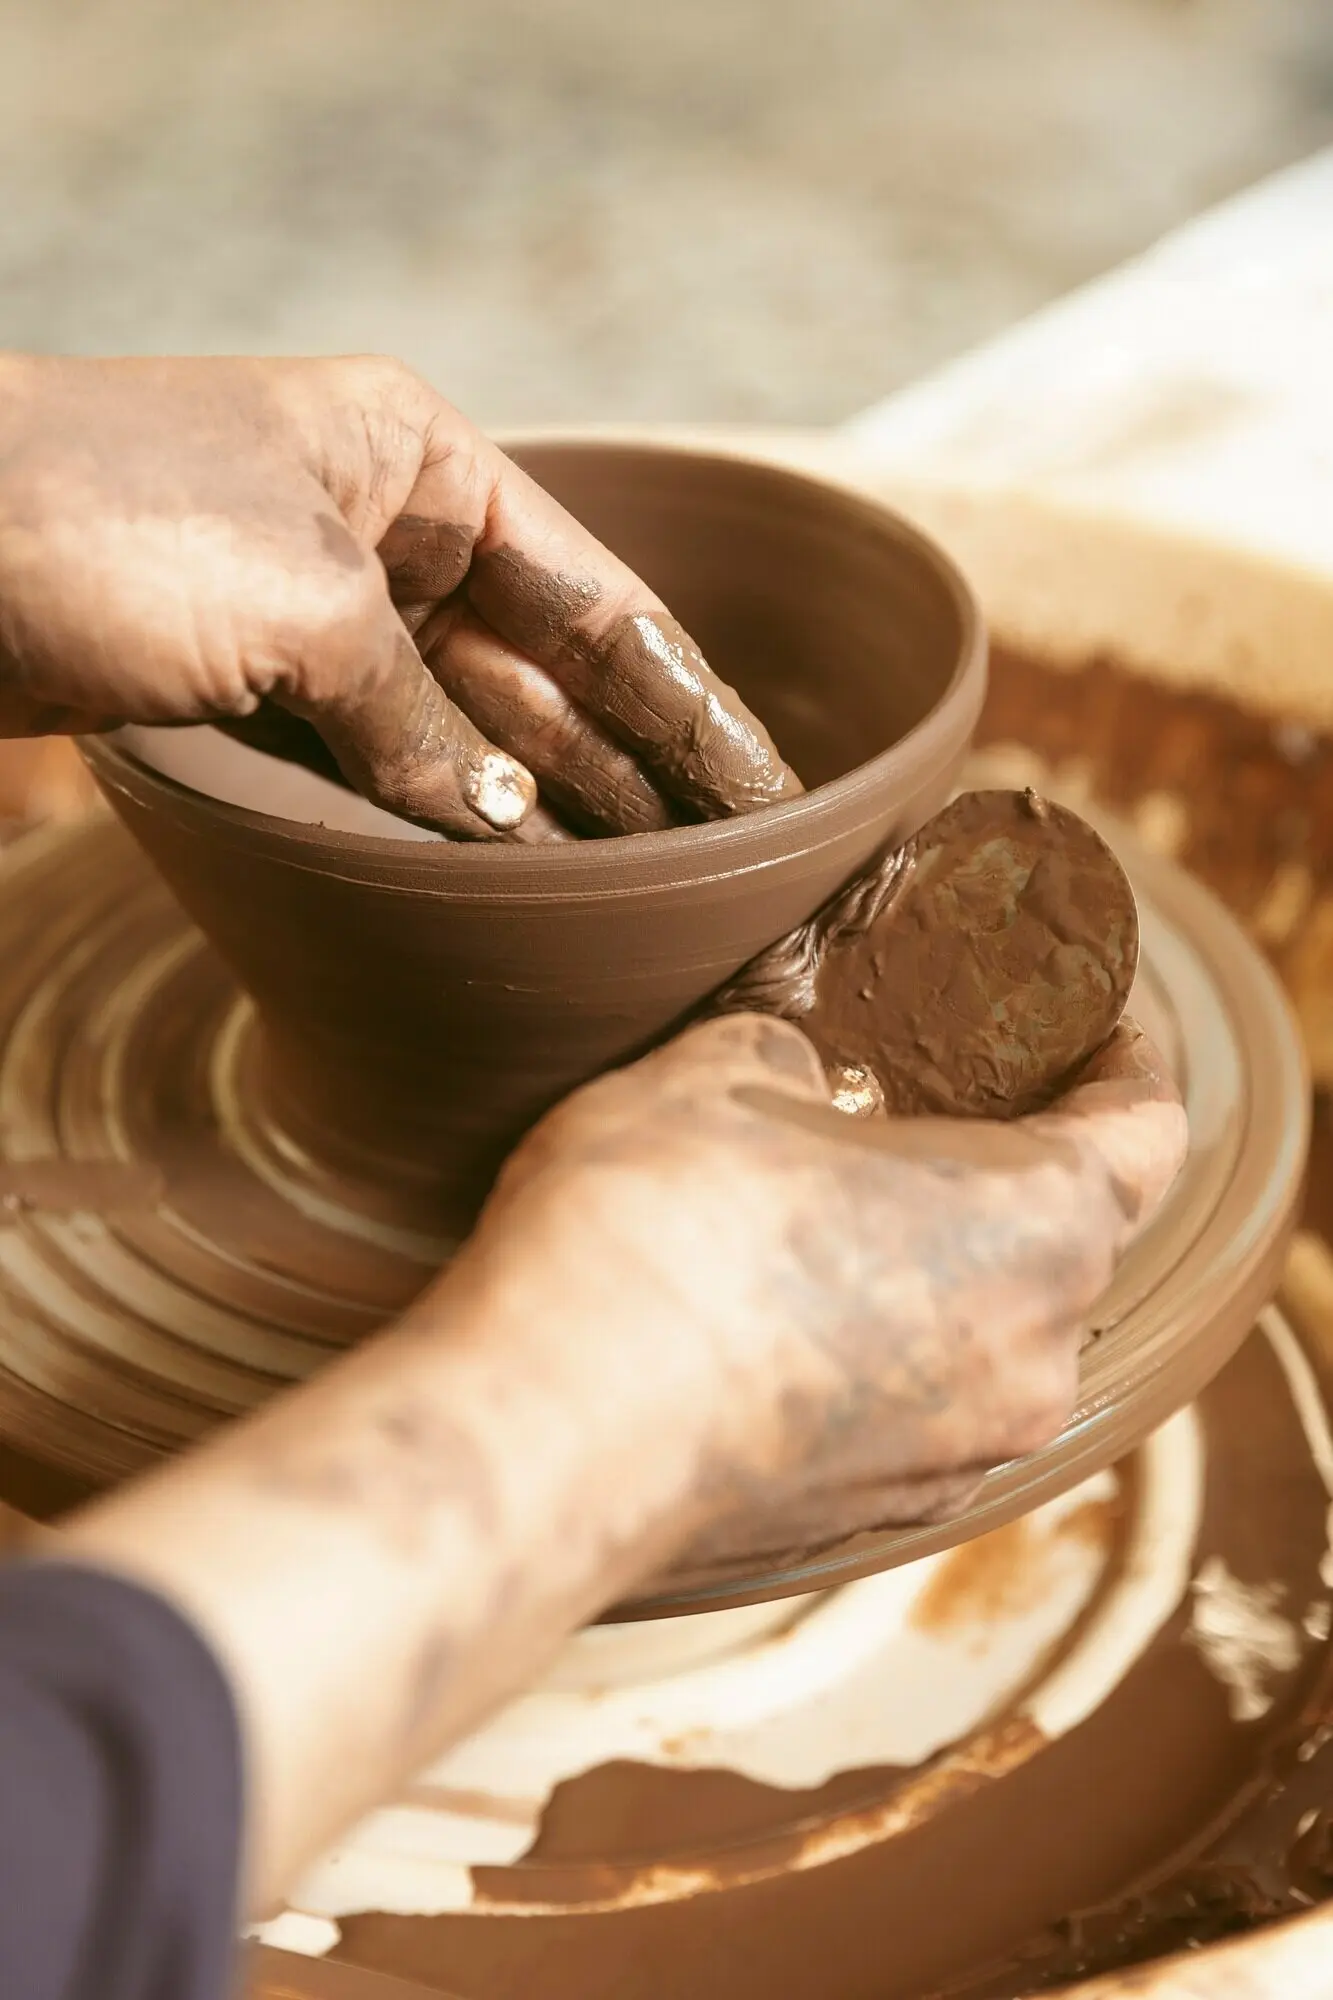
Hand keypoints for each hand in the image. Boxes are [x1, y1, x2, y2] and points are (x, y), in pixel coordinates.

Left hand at [0, 353, 799, 838]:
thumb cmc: (106, 517)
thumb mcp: (307, 608)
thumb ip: (426, 724)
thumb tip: (509, 828)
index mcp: (423, 464)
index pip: (600, 602)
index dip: (691, 706)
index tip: (767, 793)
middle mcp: (384, 535)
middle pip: (546, 676)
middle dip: (634, 772)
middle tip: (727, 874)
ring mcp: (318, 618)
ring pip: (466, 731)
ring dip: (547, 813)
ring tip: (647, 899)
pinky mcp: (250, 690)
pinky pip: (379, 767)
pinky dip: (442, 824)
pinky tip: (512, 884)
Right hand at [478, 1010, 1188, 1564]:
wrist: (549, 1437)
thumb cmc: (655, 1233)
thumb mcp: (716, 1070)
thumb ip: (788, 1053)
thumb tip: (794, 1075)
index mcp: (1040, 1224)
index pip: (1145, 1127)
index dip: (1120, 1063)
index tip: (1086, 1032)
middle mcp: (1032, 1357)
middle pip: (1065, 1235)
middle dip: (1002, 1166)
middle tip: (918, 1103)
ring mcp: (957, 1457)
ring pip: (984, 1333)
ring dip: (932, 1268)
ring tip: (826, 1210)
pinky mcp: (871, 1519)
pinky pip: (910, 1410)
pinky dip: (873, 1355)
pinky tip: (773, 1313)